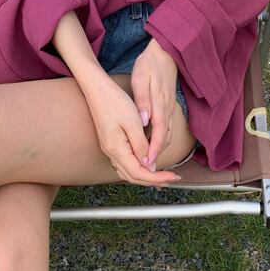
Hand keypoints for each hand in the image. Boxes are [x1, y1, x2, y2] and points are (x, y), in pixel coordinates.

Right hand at [82, 71, 180, 186]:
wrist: (97, 90)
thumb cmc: (115, 102)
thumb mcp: (133, 122)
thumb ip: (141, 145)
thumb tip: (149, 165)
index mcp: (117, 149)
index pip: (139, 173)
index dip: (157, 178)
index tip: (173, 176)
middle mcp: (111, 152)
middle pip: (133, 176)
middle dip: (154, 180)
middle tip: (172, 178)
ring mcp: (109, 149)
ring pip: (128, 172)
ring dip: (146, 176)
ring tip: (163, 176)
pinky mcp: (110, 143)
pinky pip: (125, 163)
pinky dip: (138, 168)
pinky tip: (146, 164)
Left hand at [131, 38, 179, 168]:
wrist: (166, 51)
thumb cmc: (151, 64)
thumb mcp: (142, 79)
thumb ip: (143, 101)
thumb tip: (144, 121)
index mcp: (161, 105)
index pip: (160, 134)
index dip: (154, 151)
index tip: (147, 165)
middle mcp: (168, 110)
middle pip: (166, 139)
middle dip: (158, 156)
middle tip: (148, 171)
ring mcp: (170, 108)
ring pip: (168, 135)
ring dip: (159, 150)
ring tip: (148, 163)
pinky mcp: (169, 106)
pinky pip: (167, 128)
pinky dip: (160, 140)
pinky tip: (150, 143)